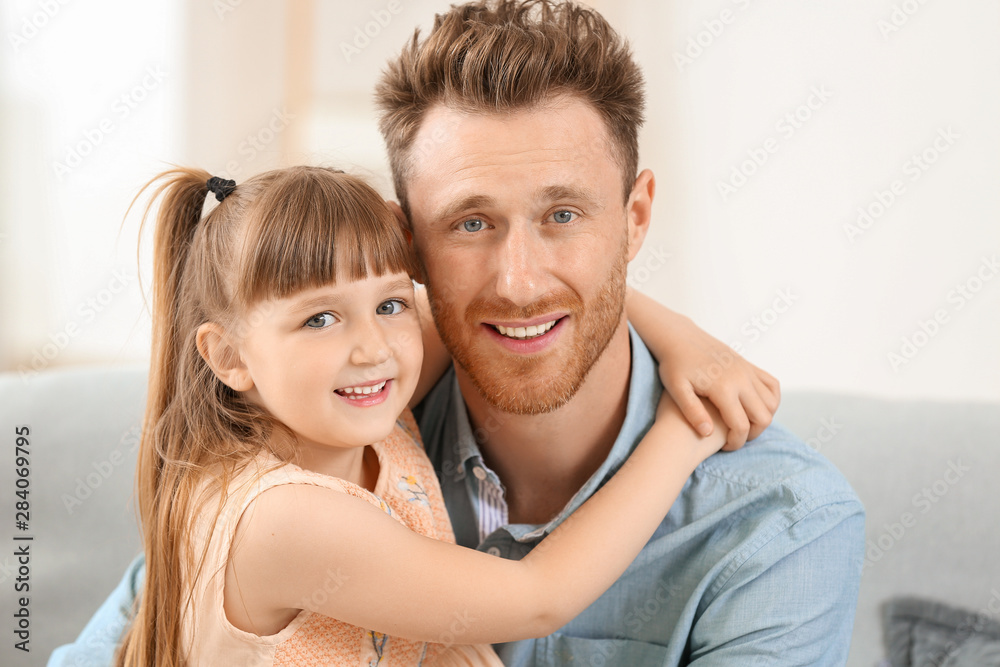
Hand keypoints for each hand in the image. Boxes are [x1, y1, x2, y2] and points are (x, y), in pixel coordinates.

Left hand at [626, 288, 781, 450]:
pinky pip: (772, 385)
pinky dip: (770, 400)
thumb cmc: (674, 365)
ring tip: (741, 425)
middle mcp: (740, 378)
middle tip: (734, 439)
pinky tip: (753, 408)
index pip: (741, 426)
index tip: (725, 448)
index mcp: (723, 387)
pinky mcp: (749, 365)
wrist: (679, 337)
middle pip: (763, 417)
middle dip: (752, 434)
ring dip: (762, 418)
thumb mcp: (676, 389)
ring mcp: (747, 370)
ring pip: (771, 402)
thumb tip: (708, 433)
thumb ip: (692, 412)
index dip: (736, 443)